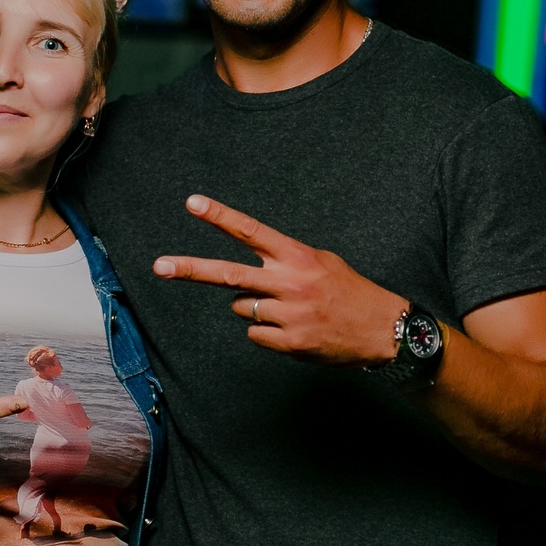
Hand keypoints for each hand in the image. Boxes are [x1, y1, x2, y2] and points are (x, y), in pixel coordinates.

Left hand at [153, 195, 406, 366]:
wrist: (384, 330)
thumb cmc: (349, 293)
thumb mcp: (322, 263)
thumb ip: (285, 263)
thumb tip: (245, 281)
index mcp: (297, 257)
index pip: (251, 231)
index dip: (220, 217)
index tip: (192, 203)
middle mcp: (290, 282)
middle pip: (229, 275)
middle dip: (191, 269)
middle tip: (160, 265)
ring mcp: (288, 314)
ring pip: (243, 309)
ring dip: (257, 310)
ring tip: (291, 311)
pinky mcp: (290, 343)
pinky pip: (256, 336)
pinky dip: (268, 334)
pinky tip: (295, 330)